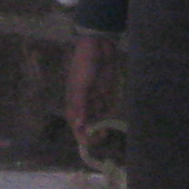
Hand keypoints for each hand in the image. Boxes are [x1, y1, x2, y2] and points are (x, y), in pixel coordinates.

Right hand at [66, 31, 117, 157]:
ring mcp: (95, 96)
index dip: (82, 134)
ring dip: (103, 123)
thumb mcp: (81, 86)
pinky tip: (115, 117)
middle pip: (88, 122)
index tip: (90, 143)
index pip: (76, 123)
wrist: (98, 44)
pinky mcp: (106, 90)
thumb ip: (80, 106)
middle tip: (104, 136)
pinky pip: (108, 106)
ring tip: (109, 131)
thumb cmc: (84, 65)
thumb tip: (78, 125)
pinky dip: (111, 112)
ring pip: (99, 115)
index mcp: (74, 101)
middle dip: (94, 131)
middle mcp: (84, 101)